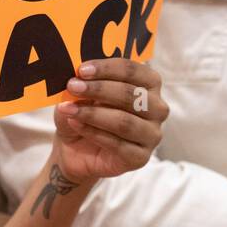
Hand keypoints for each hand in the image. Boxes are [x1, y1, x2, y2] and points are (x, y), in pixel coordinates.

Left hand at [51, 58, 166, 182]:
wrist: (76, 149)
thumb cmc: (85, 112)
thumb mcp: (80, 93)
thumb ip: (83, 82)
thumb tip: (78, 76)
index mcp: (149, 84)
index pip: (134, 71)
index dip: (108, 68)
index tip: (82, 70)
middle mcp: (157, 108)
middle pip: (131, 95)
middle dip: (99, 89)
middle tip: (73, 86)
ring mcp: (152, 134)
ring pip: (124, 121)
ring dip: (93, 113)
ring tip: (69, 109)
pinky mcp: (141, 158)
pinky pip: (118, 144)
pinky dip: (93, 132)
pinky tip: (75, 124)